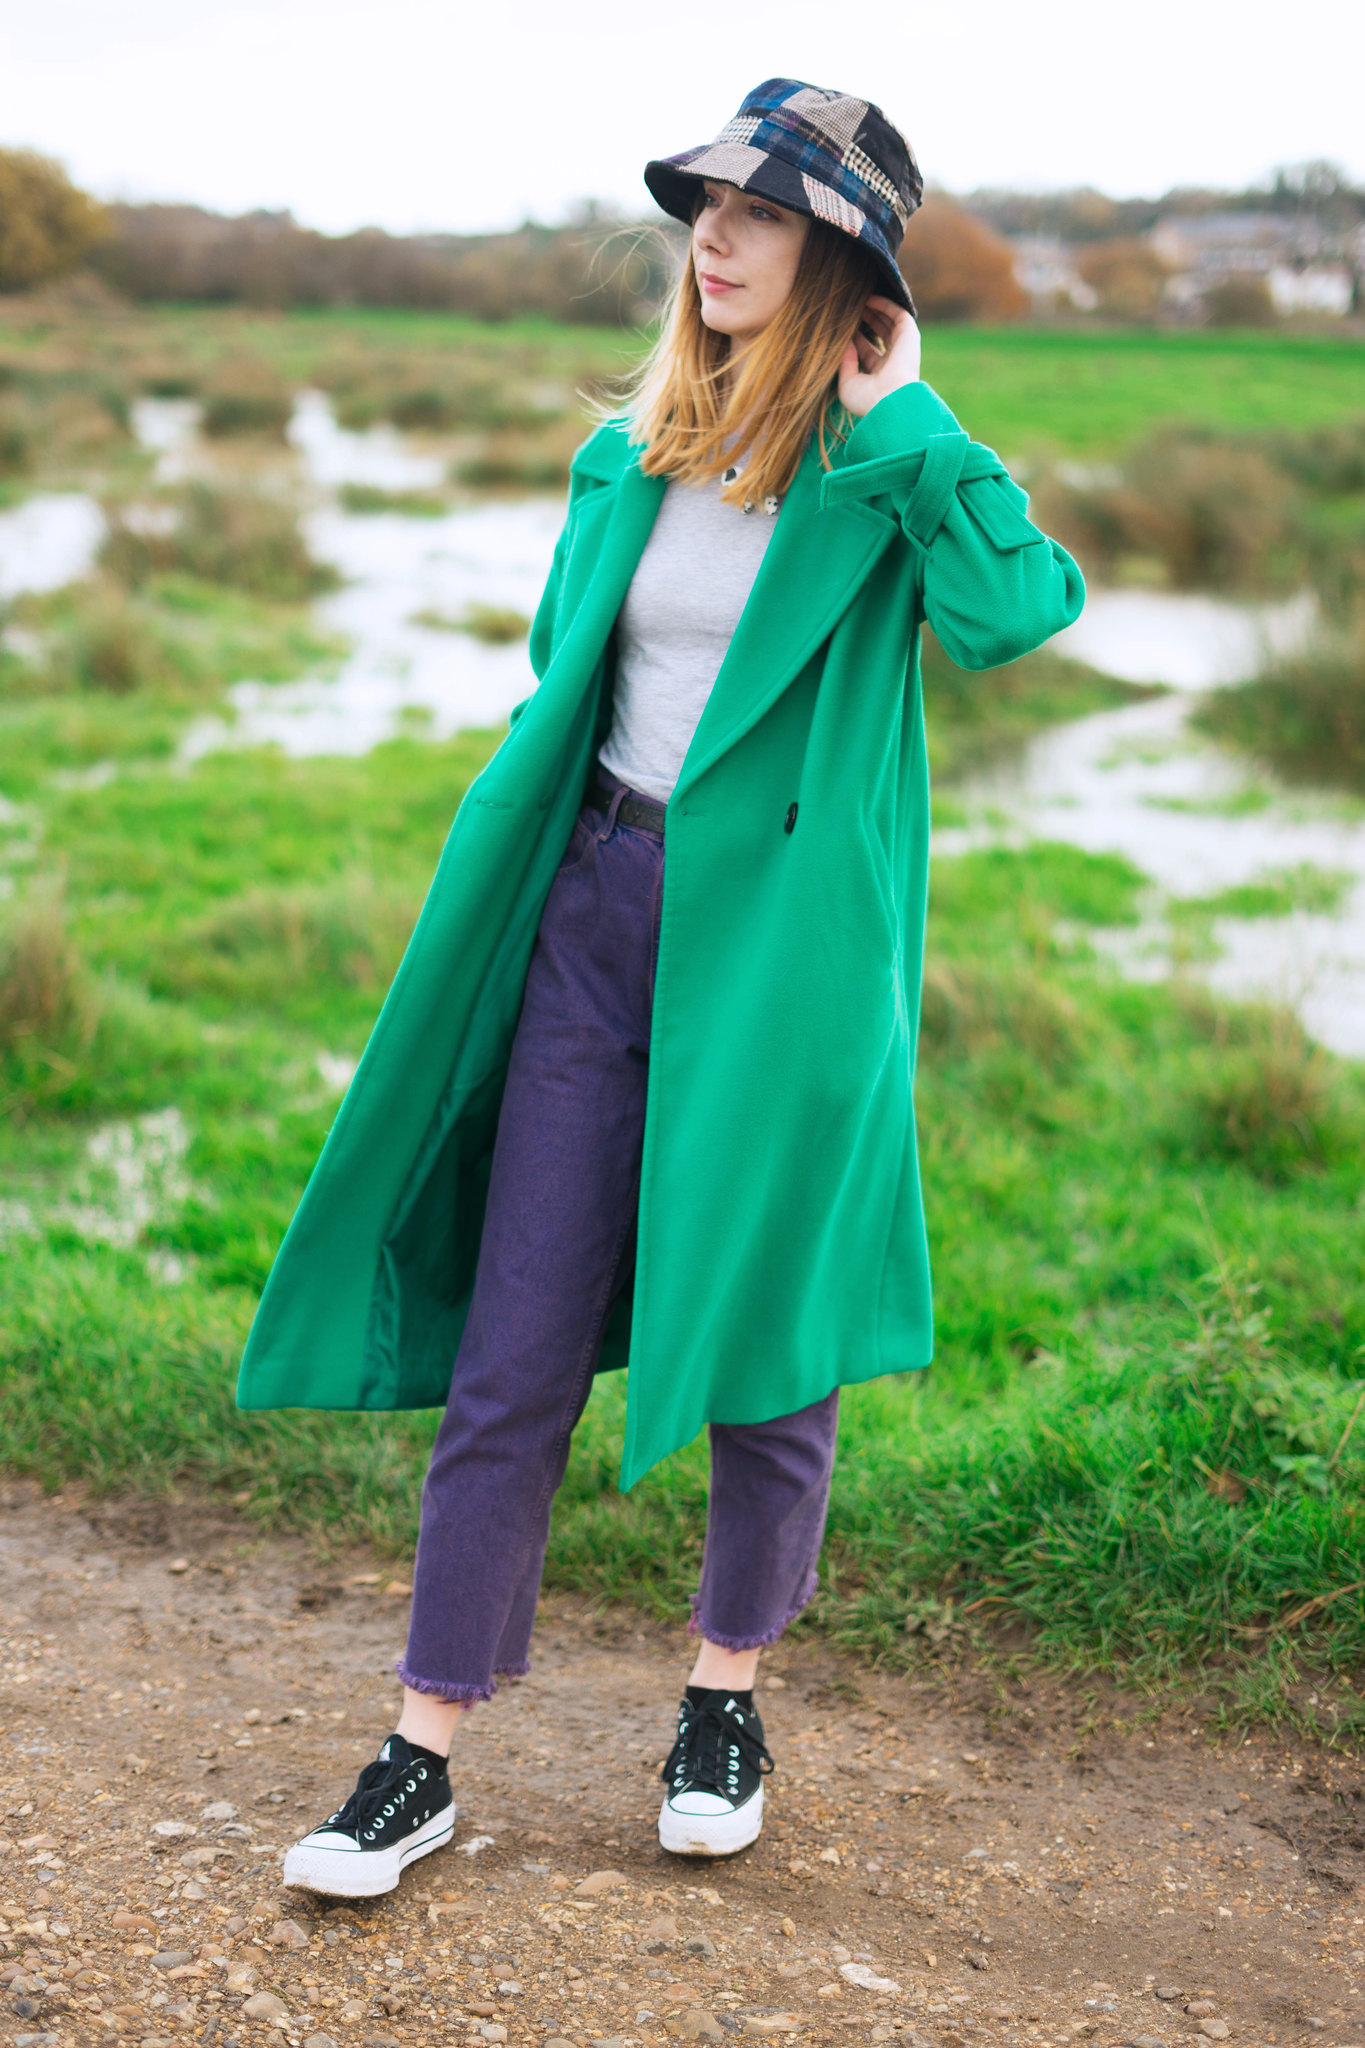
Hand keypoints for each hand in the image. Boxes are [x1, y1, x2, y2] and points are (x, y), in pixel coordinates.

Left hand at [837, 295, 921, 419]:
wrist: (890, 400)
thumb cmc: (867, 399)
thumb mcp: (848, 383)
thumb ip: (845, 362)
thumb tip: (844, 342)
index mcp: (881, 374)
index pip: (868, 351)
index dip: (856, 339)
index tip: (842, 329)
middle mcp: (893, 360)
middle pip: (880, 334)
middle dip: (867, 321)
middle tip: (851, 309)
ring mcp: (903, 347)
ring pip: (890, 322)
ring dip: (876, 310)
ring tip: (859, 300)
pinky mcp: (909, 334)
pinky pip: (898, 313)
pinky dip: (885, 304)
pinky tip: (869, 299)